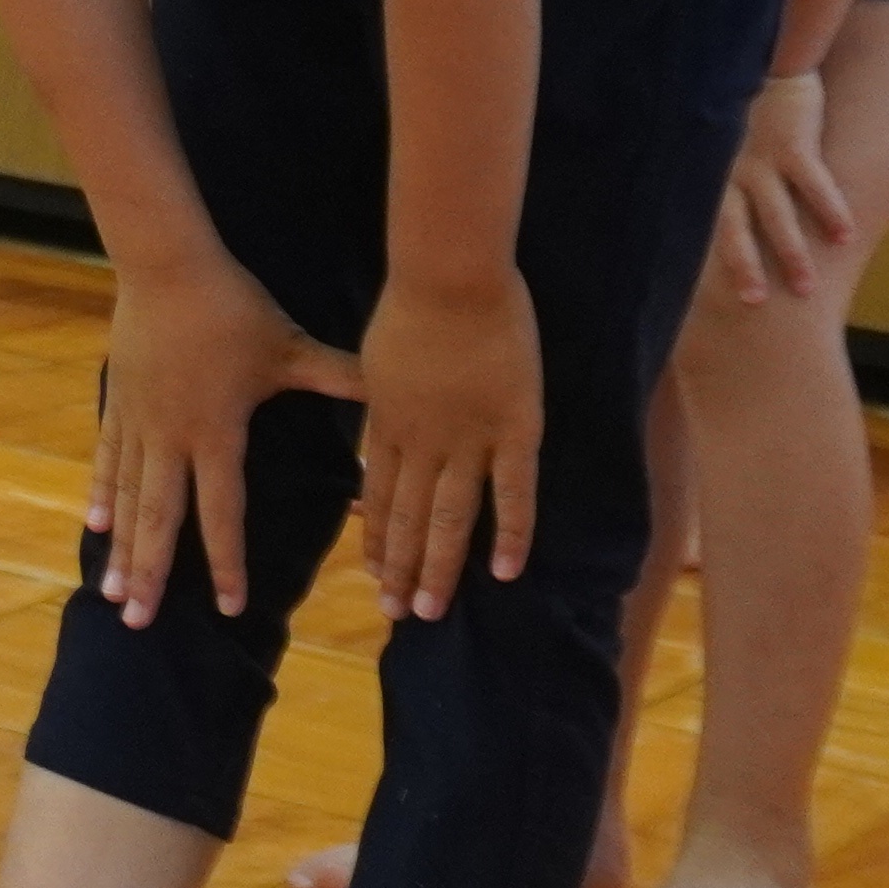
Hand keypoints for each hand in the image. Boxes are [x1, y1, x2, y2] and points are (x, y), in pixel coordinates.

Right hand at [89, 243, 363, 624]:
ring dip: (121, 548)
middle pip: (160, 519)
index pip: (222, 511)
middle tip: (137, 623)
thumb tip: (388, 392)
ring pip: (128, 499)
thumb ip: (337, 376)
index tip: (228, 607)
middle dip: (151, 573)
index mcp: (216, 433)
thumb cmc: (233, 307)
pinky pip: (109, 460)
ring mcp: (140, 423)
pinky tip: (95, 526)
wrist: (166, 267)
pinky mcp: (120, 404)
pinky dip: (102, 495)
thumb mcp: (288, 346)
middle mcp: (172, 438)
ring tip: (113, 592)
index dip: (226, 561)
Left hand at [351, 266, 543, 621]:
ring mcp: (469, 439)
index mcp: (389, 423)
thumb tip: (379, 407)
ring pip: (449, 516)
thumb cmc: (413, 302)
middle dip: (399, 567)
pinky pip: (513, 492)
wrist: (450, 276)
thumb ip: (382, 391)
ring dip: (438, 566)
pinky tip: (504, 573)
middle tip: (395, 612)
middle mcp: (423, 442)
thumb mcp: (380, 356)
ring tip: (429, 609)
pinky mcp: (515, 429)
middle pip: (408, 515)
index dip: (377, 536)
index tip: (373, 573)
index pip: (379, 494)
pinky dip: (510, 534)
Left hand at [710, 72, 852, 301]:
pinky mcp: (793, 145)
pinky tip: (845, 237)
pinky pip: (814, 185)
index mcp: (709, 174)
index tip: (699, 291)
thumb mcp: (713, 139)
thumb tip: (695, 207)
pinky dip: (830, 211)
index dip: (703, 255)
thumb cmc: (740, 107)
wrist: (765, 60)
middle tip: (753, 304)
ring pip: (776, 215)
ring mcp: (760, 159)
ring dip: (792, 254)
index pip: (700, 223)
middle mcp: (730, 171)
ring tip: (806, 288)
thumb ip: (710, 172)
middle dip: (743, 267)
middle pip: (733, 228)